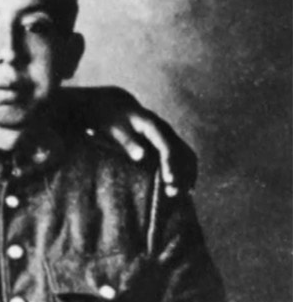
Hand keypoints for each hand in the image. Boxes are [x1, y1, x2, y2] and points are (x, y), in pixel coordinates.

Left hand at [64, 87, 197, 195]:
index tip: (169, 180)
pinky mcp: (170, 142)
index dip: (170, 164)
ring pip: (187, 155)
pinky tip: (188, 188)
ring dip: (187, 174)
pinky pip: (185, 157)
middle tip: (173, 193)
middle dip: (181, 173)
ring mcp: (169, 135)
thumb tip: (141, 156)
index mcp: (153, 125)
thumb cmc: (113, 119)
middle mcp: (165, 130)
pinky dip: (188, 171)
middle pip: (181, 153)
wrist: (117, 106)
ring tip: (183, 195)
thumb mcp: (115, 128)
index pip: (167, 147)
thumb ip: (128, 142)